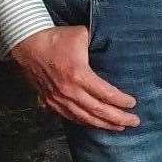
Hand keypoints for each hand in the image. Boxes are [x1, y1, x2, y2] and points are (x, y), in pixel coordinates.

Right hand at [8, 26, 138, 130]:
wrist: (28, 45)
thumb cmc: (57, 38)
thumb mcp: (82, 35)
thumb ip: (99, 41)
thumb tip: (116, 43)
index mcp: (79, 75)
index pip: (105, 94)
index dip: (121, 101)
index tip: (133, 104)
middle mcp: (69, 91)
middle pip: (97, 111)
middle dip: (118, 118)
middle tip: (134, 122)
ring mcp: (58, 99)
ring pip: (84, 118)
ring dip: (103, 124)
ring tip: (119, 127)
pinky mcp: (50, 101)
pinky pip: (70, 117)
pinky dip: (85, 122)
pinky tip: (96, 124)